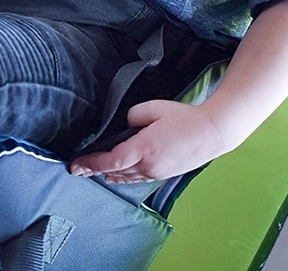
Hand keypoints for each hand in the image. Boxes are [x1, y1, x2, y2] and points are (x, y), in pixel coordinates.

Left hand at [69, 99, 227, 183]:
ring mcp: (157, 173)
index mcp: (143, 149)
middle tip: (78, 169)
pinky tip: (118, 176)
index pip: (109, 161)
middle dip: (94, 170)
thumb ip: (133, 116)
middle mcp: (148, 166)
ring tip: (93, 173)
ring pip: (126, 177)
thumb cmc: (184, 118)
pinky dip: (124, 177)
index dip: (89, 164)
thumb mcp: (154, 108)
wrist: (212, 133)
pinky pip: (138, 179)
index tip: (75, 166)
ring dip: (108, 175)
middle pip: (114, 171)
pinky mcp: (164, 174)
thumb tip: (127, 125)